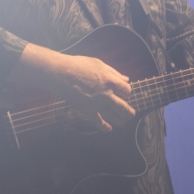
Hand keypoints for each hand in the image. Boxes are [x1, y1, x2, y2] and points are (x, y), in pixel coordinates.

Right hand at [9, 44, 135, 131]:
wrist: (63, 74)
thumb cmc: (80, 65)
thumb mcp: (100, 64)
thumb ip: (114, 73)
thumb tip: (126, 79)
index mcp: (110, 81)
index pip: (126, 90)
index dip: (127, 92)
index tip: (125, 93)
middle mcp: (106, 94)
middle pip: (123, 106)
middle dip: (129, 112)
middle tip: (131, 114)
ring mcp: (97, 104)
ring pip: (113, 115)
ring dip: (120, 120)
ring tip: (124, 121)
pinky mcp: (87, 110)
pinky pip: (98, 122)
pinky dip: (104, 127)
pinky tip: (109, 129)